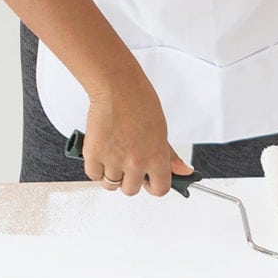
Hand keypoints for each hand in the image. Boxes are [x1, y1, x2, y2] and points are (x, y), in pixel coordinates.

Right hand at [81, 61, 192, 195]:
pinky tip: (102, 154)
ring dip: (112, 174)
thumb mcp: (162, 131)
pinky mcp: (93, 155)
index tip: (149, 180)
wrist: (117, 87)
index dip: (153, 186)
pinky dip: (96, 168)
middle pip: (131, 190)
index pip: (159, 189)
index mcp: (156, 158)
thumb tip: (184, 171)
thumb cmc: (140, 102)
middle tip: (127, 163)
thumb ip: (169, 156)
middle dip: (130, 180)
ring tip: (114, 155)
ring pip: (111, 185)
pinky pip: (94, 175)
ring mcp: (113, 161)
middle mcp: (135, 163)